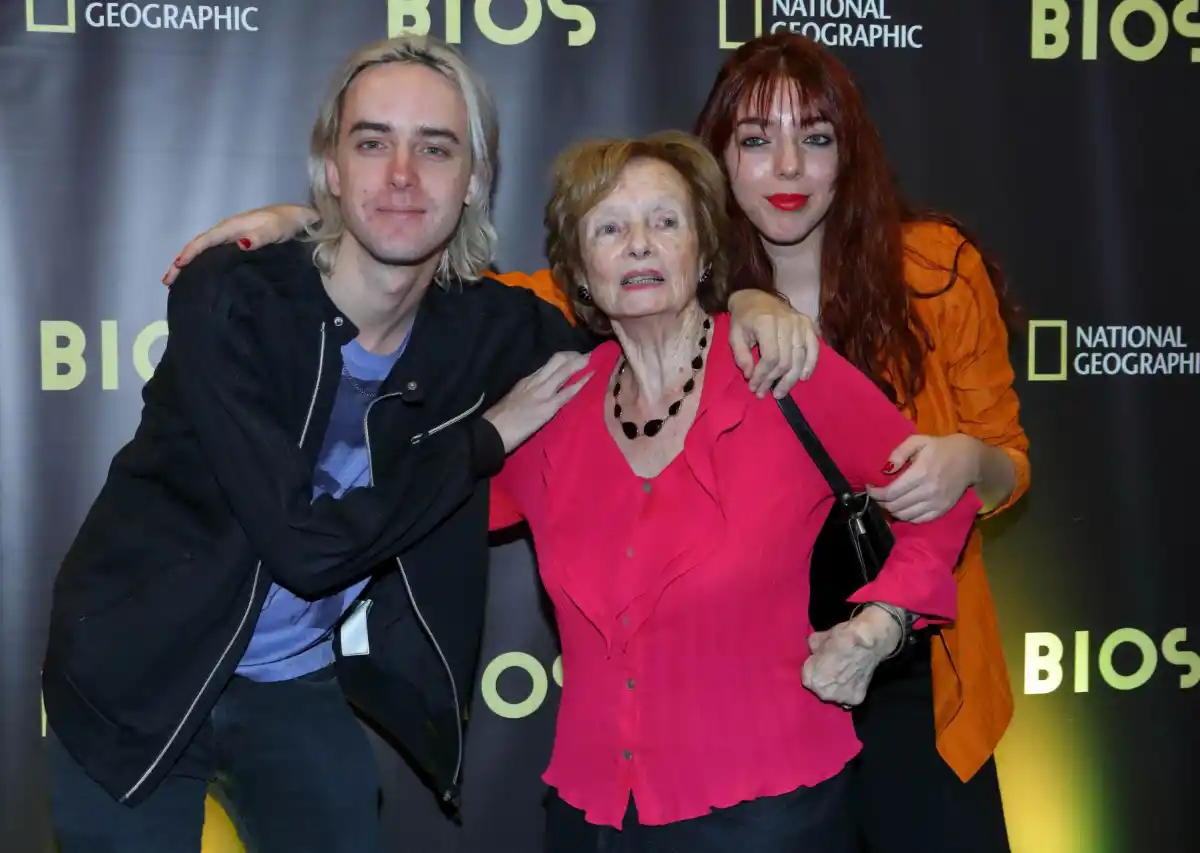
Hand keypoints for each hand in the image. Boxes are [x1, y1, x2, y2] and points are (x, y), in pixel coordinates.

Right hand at [162, 204, 317, 285]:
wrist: (299, 218)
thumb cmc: (286, 223)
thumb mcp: (275, 229)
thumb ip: (260, 236)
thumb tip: (240, 244)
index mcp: (232, 226)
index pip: (204, 241)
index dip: (189, 254)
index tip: (176, 269)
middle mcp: (227, 231)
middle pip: (199, 246)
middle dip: (182, 262)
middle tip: (167, 282)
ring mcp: (232, 237)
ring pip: (205, 250)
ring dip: (191, 263)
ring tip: (179, 282)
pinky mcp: (239, 243)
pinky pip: (215, 253)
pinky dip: (204, 263)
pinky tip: (202, 275)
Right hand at [484, 352, 592, 452]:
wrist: (490, 432)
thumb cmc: (499, 420)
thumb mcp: (512, 399)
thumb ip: (526, 393)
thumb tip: (537, 394)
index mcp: (526, 381)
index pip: (548, 365)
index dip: (564, 359)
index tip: (575, 357)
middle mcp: (535, 382)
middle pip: (557, 361)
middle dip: (574, 356)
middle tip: (588, 355)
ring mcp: (542, 394)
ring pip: (564, 372)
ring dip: (580, 364)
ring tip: (594, 360)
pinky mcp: (546, 408)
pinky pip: (567, 393)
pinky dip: (581, 383)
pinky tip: (591, 378)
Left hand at [726, 290, 818, 397]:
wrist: (755, 297)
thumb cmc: (743, 318)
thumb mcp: (734, 336)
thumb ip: (741, 356)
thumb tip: (751, 376)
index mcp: (766, 322)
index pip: (770, 357)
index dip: (763, 375)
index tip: (754, 386)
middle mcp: (787, 321)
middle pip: (786, 360)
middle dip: (774, 380)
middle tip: (765, 393)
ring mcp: (800, 322)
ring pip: (800, 358)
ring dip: (790, 379)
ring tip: (780, 392)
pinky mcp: (808, 324)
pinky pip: (814, 348)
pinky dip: (810, 364)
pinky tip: (803, 377)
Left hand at [801, 605, 901, 706]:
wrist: (866, 643)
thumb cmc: (839, 638)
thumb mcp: (816, 639)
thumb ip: (812, 650)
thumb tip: (813, 651)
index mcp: (811, 680)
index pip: (807, 677)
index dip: (815, 668)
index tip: (821, 661)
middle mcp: (823, 694)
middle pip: (821, 688)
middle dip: (824, 679)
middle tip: (833, 667)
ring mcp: (841, 699)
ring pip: (835, 694)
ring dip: (837, 687)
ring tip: (845, 674)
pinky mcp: (857, 700)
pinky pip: (849, 696)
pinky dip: (851, 689)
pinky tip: (854, 679)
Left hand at [866, 433, 981, 522]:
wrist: (971, 459)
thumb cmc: (941, 448)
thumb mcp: (918, 441)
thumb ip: (899, 453)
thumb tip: (885, 470)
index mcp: (920, 473)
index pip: (890, 492)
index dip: (875, 493)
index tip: (870, 488)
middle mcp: (928, 491)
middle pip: (895, 506)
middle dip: (881, 502)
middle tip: (878, 495)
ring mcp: (936, 503)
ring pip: (905, 516)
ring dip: (892, 510)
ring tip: (889, 501)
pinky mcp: (942, 510)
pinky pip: (918, 520)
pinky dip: (907, 516)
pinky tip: (903, 507)